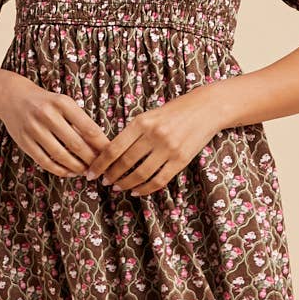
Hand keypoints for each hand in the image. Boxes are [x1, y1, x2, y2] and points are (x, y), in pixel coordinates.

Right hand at [0, 77, 111, 175]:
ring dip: (77, 167)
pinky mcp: (24, 142)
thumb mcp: (64, 104)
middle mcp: (47, 115)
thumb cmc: (46, 103)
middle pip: (76, 145)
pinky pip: (45, 162)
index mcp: (62, 103)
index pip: (89, 128)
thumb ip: (80, 122)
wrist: (12, 97)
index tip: (111, 155)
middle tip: (100, 168)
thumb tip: (101, 146)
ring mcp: (34, 129)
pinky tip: (70, 172)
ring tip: (86, 172)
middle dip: (92, 160)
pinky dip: (60, 170)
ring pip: (61, 156)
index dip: (102, 146)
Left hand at [85, 85, 225, 194]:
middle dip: (111, 176)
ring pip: (140, 174)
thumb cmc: (174, 111)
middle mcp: (154, 135)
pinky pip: (159, 180)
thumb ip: (132, 132)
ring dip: (126, 184)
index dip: (99, 164)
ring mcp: (168, 149)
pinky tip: (136, 191)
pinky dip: (145, 189)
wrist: (206, 108)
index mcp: (141, 122)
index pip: (113, 148)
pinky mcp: (181, 160)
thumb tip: (110, 154)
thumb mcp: (149, 115)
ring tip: (119, 187)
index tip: (91, 173)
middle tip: (105, 182)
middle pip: (125, 163)